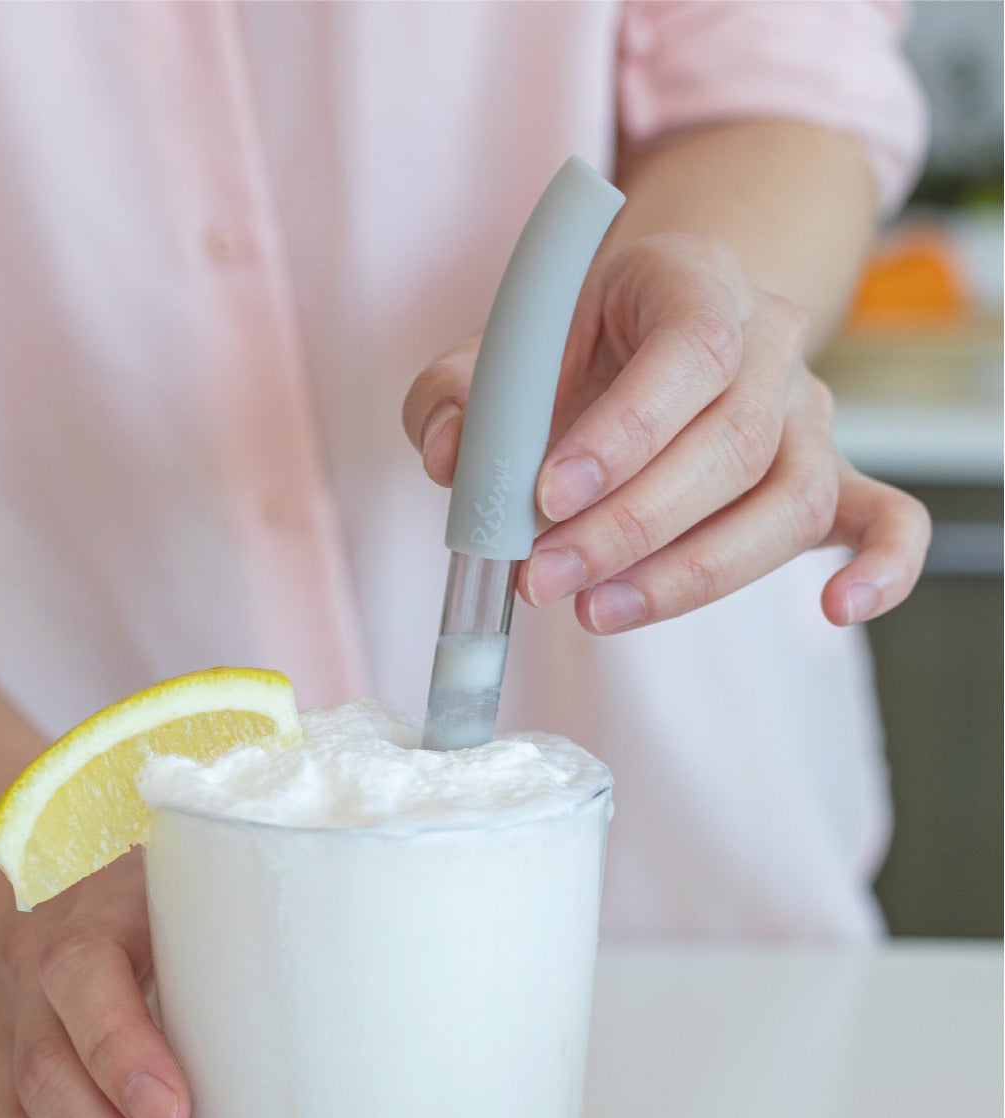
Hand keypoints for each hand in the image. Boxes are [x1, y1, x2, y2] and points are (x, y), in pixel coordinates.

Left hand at [405, 233, 929, 632]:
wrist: (652, 336)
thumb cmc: (574, 352)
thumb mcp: (500, 352)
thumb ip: (457, 393)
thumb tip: (453, 455)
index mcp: (692, 281)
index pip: (687, 351)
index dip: (621, 434)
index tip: (543, 497)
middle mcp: (770, 342)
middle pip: (733, 442)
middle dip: (630, 527)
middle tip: (542, 580)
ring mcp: (812, 415)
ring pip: (790, 499)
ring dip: (694, 573)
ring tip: (597, 612)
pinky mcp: (834, 479)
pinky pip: (888, 518)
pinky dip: (882, 567)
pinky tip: (836, 611)